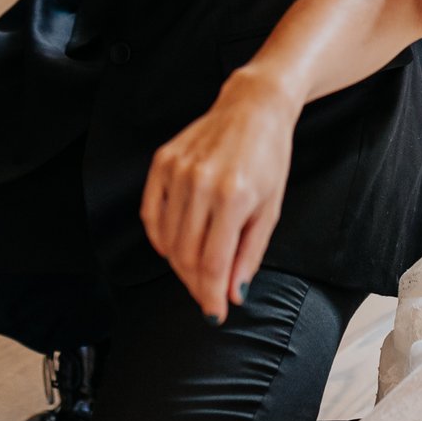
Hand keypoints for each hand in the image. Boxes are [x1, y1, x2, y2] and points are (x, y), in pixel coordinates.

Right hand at [142, 69, 300, 321]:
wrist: (253, 107)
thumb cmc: (268, 158)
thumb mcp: (270, 209)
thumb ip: (249, 254)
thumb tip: (232, 293)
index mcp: (234, 197)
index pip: (213, 262)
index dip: (211, 295)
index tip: (214, 313)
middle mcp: (201, 184)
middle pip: (186, 254)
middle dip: (196, 284)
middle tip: (208, 296)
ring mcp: (178, 171)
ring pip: (167, 239)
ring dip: (179, 265)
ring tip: (195, 272)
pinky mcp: (162, 161)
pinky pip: (151, 213)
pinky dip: (159, 237)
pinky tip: (173, 247)